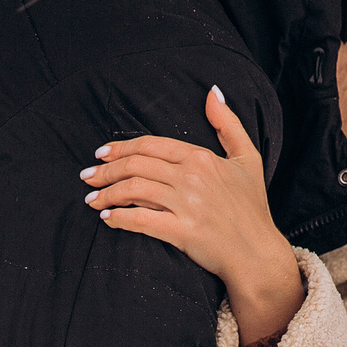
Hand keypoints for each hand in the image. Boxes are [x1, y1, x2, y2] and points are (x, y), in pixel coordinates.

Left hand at [83, 87, 306, 346]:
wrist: (258, 254)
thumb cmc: (252, 208)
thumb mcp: (248, 158)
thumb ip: (228, 123)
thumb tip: (212, 92)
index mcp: (202, 157)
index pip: (151, 146)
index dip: (121, 148)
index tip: (102, 153)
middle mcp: (192, 177)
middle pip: (136, 165)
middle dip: (106, 170)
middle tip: (88, 176)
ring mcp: (187, 204)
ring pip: (133, 190)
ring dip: (106, 193)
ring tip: (91, 199)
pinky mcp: (182, 231)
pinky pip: (141, 219)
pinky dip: (119, 218)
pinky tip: (106, 218)